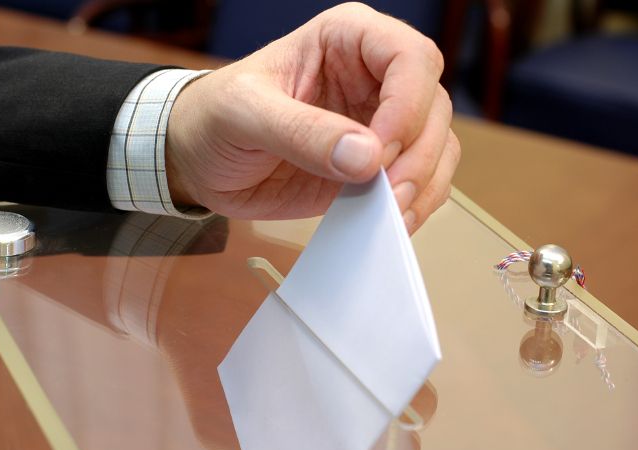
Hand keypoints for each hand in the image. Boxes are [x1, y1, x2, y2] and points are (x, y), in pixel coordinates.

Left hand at [165, 2, 459, 232]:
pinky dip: (416, 205)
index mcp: (347, 40)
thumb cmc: (213, 118)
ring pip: (438, 146)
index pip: (409, 58)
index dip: (408, 104)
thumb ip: (300, 132)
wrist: (199, 162)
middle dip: (418, 154)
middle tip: (388, 193)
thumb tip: (366, 157)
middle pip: (434, 106)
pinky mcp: (376, 168)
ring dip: (424, 184)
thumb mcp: (244, 114)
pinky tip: (392, 221)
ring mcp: (380, 125)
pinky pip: (420, 182)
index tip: (380, 150)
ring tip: (391, 215)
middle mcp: (374, 78)